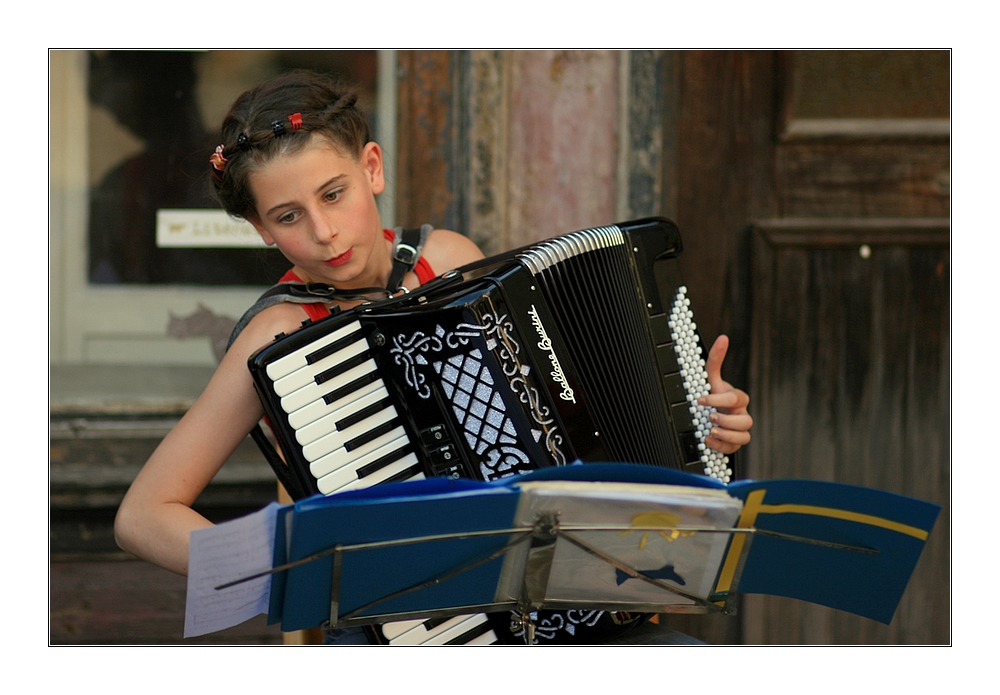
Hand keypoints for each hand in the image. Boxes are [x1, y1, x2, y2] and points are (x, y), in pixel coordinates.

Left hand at [697, 335, 751, 454]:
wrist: (709, 413)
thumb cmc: (713, 394)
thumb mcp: (711, 378)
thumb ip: (716, 359)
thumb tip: (723, 338)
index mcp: (737, 398)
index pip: (737, 398)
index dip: (719, 399)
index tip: (701, 399)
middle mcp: (741, 414)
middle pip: (746, 420)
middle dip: (727, 419)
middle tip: (709, 416)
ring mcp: (739, 430)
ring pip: (745, 436)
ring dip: (727, 434)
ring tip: (711, 429)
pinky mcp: (734, 443)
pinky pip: (735, 449)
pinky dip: (721, 446)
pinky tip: (708, 439)